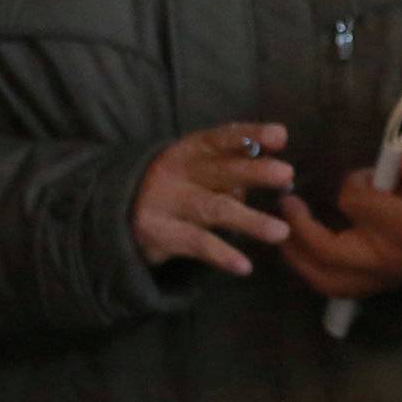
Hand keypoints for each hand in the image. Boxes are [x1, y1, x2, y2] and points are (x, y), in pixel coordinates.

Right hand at [132, 122, 293, 275]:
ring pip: (213, 210)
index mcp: (191, 150)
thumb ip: (232, 166)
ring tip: (280, 232)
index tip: (280, 136)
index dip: (250, 135)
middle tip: (286, 174)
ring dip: (249, 221)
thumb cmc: (178, 184)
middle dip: (254, 171)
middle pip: (221, 171)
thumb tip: (280, 177)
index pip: (222, 138)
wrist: (114, 209)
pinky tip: (244, 266)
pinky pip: (197, 245)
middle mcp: (179, 173)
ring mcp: (168, 204)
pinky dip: (222, 255)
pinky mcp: (161, 234)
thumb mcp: (197, 166)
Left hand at [280, 146, 401, 300]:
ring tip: (282, 230)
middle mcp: (386, 260)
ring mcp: (375, 281)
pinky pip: (329, 288)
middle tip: (287, 203)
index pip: (358, 204)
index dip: (353, 185)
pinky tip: (296, 249)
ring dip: (296, 254)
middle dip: (301, 227)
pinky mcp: (368, 291)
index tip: (360, 179)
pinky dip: (308, 270)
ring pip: (323, 277)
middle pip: (328, 251)